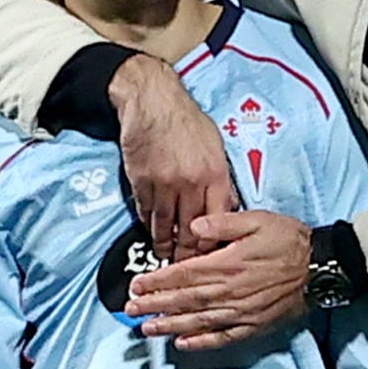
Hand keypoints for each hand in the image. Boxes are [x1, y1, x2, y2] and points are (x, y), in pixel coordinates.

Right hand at [112, 55, 236, 255]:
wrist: (153, 102)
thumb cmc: (187, 122)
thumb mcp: (216, 145)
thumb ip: (220, 178)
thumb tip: (226, 206)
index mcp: (215, 174)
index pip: (218, 219)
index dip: (213, 242)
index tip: (210, 255)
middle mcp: (191, 183)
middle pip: (191, 230)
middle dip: (188, 253)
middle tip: (185, 266)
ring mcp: (164, 184)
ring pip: (166, 227)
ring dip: (165, 245)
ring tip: (165, 258)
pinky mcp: (141, 182)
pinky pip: (146, 213)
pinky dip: (149, 226)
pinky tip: (152, 234)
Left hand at [128, 210, 313, 348]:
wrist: (320, 267)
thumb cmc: (289, 240)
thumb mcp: (257, 220)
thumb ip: (223, 222)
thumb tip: (194, 225)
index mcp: (227, 265)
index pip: (183, 274)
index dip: (157, 282)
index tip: (136, 286)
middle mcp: (229, 292)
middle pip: (184, 301)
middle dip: (154, 306)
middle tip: (130, 311)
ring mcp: (240, 312)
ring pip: (197, 321)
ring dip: (170, 326)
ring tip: (147, 329)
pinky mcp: (253, 325)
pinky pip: (222, 337)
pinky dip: (201, 342)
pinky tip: (182, 345)